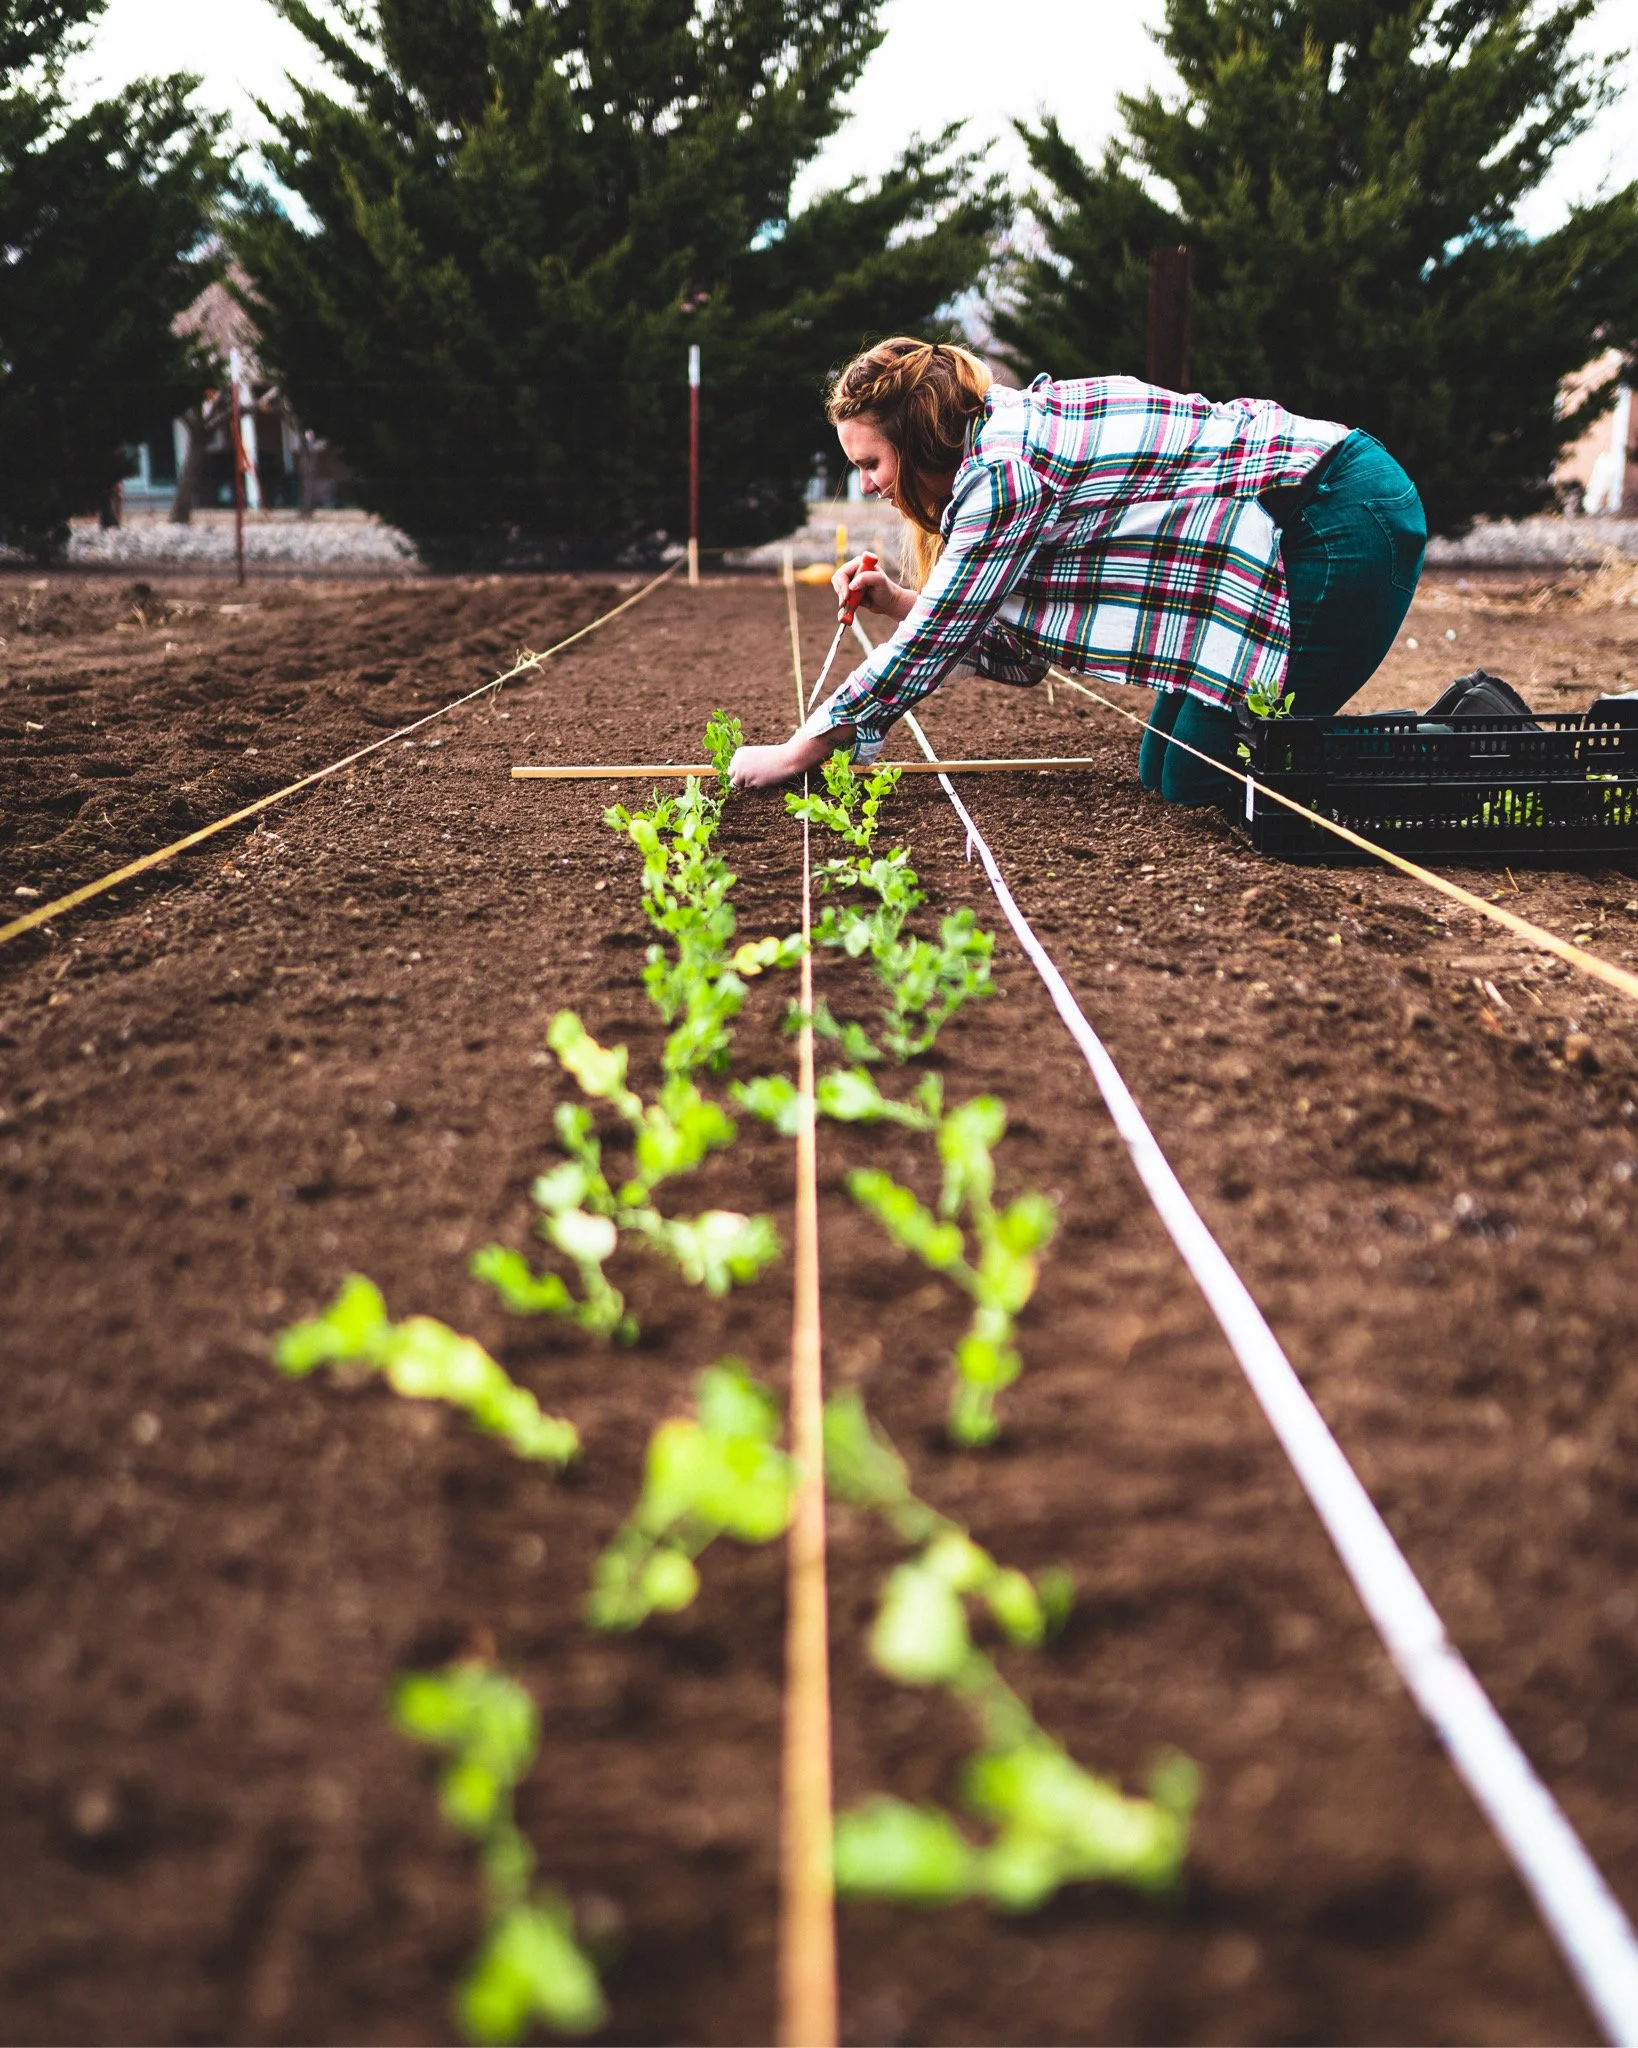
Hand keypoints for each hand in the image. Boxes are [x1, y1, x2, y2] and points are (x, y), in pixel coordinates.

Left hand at [728, 730, 848, 789]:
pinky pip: (749, 788)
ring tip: (761, 775)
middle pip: (732, 776)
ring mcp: (743, 772)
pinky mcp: (750, 781)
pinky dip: (756, 786)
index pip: (732, 767)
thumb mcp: (756, 756)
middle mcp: (737, 762)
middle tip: (756, 775)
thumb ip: (745, 764)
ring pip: (739, 784)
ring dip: (748, 783)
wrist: (787, 758)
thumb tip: (733, 781)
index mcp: (739, 753)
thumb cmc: (774, 757)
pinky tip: (765, 778)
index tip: (753, 769)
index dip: (741, 771)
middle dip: (741, 779)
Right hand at [832, 555, 913, 623]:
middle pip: (837, 580)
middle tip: (846, 603)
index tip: (848, 596)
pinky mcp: (850, 591)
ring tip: (852, 606)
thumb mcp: (880, 581)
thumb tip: (851, 585)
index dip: (842, 584)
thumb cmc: (887, 590)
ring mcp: (851, 581)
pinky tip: (845, 613)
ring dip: (842, 600)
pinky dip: (842, 607)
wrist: (889, 603)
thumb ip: (866, 578)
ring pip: (838, 590)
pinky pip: (841, 598)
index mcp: (859, 563)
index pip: (843, 572)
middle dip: (841, 593)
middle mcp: (853, 570)